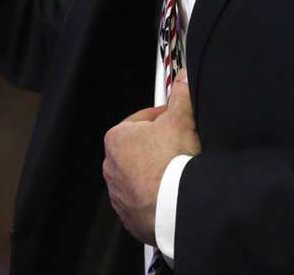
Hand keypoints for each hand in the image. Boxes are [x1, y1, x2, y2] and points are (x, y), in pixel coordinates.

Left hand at [102, 72, 201, 245]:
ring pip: (141, 176)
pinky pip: (144, 201)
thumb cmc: (171, 164)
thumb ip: (181, 96)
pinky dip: (156, 197)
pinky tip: (172, 193)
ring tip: (178, 172)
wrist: (175, 208)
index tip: (178, 122)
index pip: (143, 120)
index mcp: (116, 138)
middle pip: (141, 149)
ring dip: (156, 173)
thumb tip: (183, 78)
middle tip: (181, 148)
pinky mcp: (130, 216)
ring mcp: (119, 193)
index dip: (165, 118)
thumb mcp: (180, 120)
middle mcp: (111, 166)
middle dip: (160, 147)